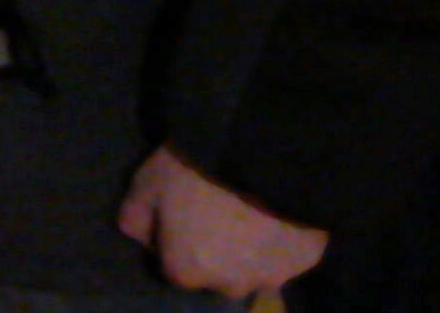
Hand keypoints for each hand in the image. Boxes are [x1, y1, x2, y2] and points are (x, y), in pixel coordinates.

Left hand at [117, 145, 327, 297]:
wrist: (262, 153)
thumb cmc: (194, 170)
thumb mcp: (146, 183)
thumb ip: (135, 218)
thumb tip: (140, 238)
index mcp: (187, 272)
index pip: (174, 268)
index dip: (174, 239)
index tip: (181, 211)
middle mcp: (228, 286)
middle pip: (216, 272)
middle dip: (213, 249)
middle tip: (217, 208)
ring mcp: (271, 276)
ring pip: (252, 268)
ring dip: (248, 248)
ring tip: (248, 208)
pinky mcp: (305, 261)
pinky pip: (286, 255)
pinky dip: (280, 239)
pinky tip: (275, 208)